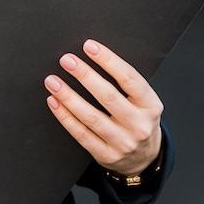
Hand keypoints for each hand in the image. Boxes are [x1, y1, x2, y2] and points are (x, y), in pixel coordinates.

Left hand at [44, 38, 162, 175]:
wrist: (144, 158)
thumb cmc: (136, 119)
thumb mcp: (142, 101)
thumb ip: (124, 83)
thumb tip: (92, 53)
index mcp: (150, 106)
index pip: (130, 79)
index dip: (109, 60)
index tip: (89, 46)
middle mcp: (139, 125)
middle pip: (109, 97)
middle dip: (85, 76)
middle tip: (67, 60)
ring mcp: (123, 142)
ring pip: (91, 117)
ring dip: (68, 97)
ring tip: (52, 81)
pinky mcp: (106, 155)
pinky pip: (81, 134)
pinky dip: (65, 117)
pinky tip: (54, 102)